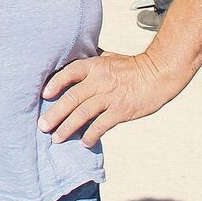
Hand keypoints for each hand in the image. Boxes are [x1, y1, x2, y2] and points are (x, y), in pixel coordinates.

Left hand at [39, 50, 183, 147]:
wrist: (158, 74)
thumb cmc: (132, 66)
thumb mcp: (108, 58)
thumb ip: (91, 63)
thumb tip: (72, 65)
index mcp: (94, 66)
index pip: (68, 73)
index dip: (54, 84)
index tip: (43, 95)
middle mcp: (99, 81)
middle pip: (71, 98)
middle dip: (54, 114)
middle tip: (42, 126)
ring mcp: (110, 97)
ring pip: (82, 114)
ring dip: (67, 128)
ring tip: (56, 138)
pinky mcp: (121, 111)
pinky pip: (101, 125)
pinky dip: (91, 135)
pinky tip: (84, 143)